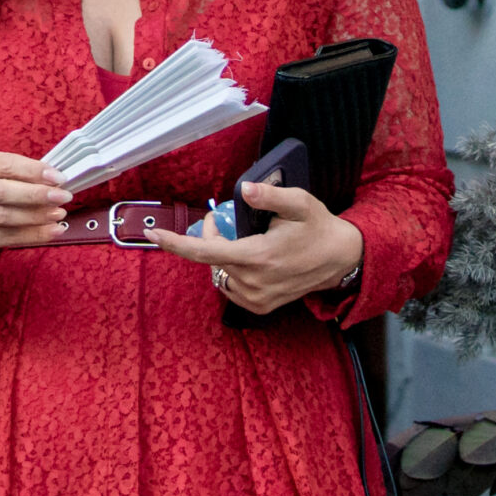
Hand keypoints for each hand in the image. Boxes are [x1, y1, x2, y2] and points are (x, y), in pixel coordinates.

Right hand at [0, 150, 70, 261]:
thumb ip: (21, 173)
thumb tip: (55, 181)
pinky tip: (52, 231)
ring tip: (58, 214)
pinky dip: (32, 235)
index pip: (5, 164)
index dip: (33, 171)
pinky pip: (6, 238)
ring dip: (36, 216)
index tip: (58, 178)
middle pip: (1, 192)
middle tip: (62, 197)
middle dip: (35, 195)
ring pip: (4, 217)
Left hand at [151, 179, 362, 315]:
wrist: (340, 260)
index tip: (154, 235)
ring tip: (239, 238)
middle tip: (220, 218)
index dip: (176, 244)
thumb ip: (270, 196)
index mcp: (258, 257)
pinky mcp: (259, 306)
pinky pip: (230, 286)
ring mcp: (256, 297)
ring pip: (219, 272)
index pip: (206, 253)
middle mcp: (254, 282)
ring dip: (221, 254)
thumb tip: (245, 189)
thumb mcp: (300, 204)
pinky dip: (231, 270)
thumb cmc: (319, 228)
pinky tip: (248, 258)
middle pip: (211, 258)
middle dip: (210, 236)